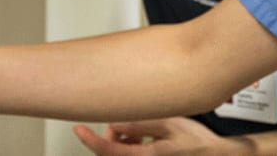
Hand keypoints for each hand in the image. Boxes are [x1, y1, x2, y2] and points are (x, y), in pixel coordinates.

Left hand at [73, 117, 244, 155]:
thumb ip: (140, 124)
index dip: (91, 140)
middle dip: (112, 137)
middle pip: (113, 153)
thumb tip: (114, 123)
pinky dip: (133, 144)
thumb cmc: (197, 142)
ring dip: (124, 140)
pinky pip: (133, 154)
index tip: (78, 128)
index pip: (109, 151)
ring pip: (123, 153)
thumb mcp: (169, 124)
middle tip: (122, 123)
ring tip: (141, 130)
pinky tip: (145, 136)